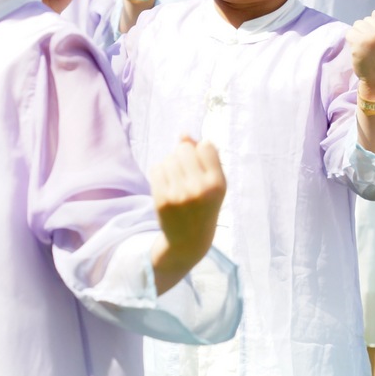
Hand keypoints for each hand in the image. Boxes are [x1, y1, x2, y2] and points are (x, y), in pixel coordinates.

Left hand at [149, 137, 227, 292]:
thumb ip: (204, 157)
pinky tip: (166, 185)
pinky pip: (156, 169)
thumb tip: (183, 134)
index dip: (201, 152)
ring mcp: (179, 195)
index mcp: (218, 184)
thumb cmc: (205, 207)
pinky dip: (160, 172)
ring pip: (168, 158)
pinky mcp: (162, 200)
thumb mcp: (214, 184)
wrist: (189, 241)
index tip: (201, 166)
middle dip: (183, 156)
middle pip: (184, 149)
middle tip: (186, 173)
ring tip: (176, 180)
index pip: (206, 146)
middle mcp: (200, 188)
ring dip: (170, 164)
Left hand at [347, 8, 374, 101]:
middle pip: (366, 20)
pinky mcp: (360, 41)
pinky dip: (351, 41)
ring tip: (364, 48)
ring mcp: (372, 35)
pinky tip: (358, 50)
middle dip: (365, 31)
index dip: (374, 27)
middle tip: (370, 47)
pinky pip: (350, 32)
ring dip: (357, 35)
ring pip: (357, 24)